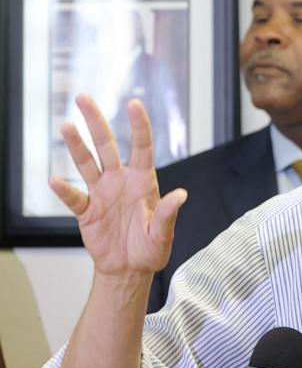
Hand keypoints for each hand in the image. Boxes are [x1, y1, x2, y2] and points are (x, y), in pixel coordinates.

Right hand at [49, 94, 186, 277]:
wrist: (129, 269)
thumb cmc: (150, 249)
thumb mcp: (163, 235)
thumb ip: (168, 215)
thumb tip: (181, 195)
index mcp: (143, 181)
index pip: (142, 147)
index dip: (139, 126)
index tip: (135, 104)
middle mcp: (120, 181)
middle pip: (106, 145)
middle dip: (96, 121)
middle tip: (83, 97)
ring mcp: (101, 193)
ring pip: (87, 163)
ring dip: (76, 145)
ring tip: (66, 125)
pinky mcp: (86, 211)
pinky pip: (74, 197)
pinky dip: (64, 190)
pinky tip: (54, 180)